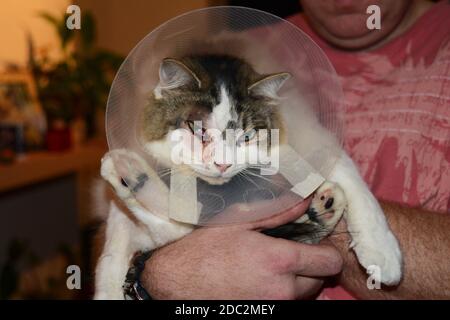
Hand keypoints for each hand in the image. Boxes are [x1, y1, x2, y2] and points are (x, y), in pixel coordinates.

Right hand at [141, 198, 342, 298]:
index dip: (328, 249)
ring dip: (297, 282)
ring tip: (272, 268)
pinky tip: (261, 281)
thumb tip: (305, 199)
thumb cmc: (203, 249)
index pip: (330, 260)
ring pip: (304, 296)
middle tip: (291, 254)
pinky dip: (282, 294)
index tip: (316, 243)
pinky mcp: (264, 316)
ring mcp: (273, 308)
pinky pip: (287, 305)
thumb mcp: (239, 223)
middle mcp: (282, 290)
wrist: (175, 282)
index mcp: (279, 261)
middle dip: (311, 266)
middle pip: (320, 280)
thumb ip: (278, 212)